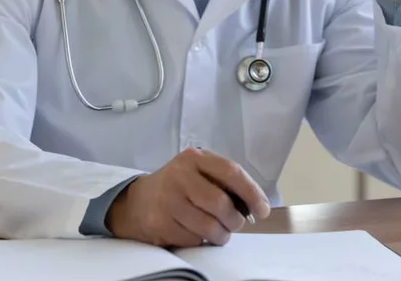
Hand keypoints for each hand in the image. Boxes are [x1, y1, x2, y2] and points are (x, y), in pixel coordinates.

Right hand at [107, 148, 269, 246]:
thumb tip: (256, 205)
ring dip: (221, 235)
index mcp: (194, 159)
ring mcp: (168, 200)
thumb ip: (224, 181)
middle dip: (235, 220)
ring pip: (208, 226)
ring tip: (220, 233)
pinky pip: (193, 239)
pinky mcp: (159, 223)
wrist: (137, 201)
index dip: (252, 192)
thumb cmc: (178, 186)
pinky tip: (197, 233)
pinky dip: (201, 241)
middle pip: (220, 203)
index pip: (231, 172)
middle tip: (236, 224)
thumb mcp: (197, 172)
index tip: (263, 209)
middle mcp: (179, 176)